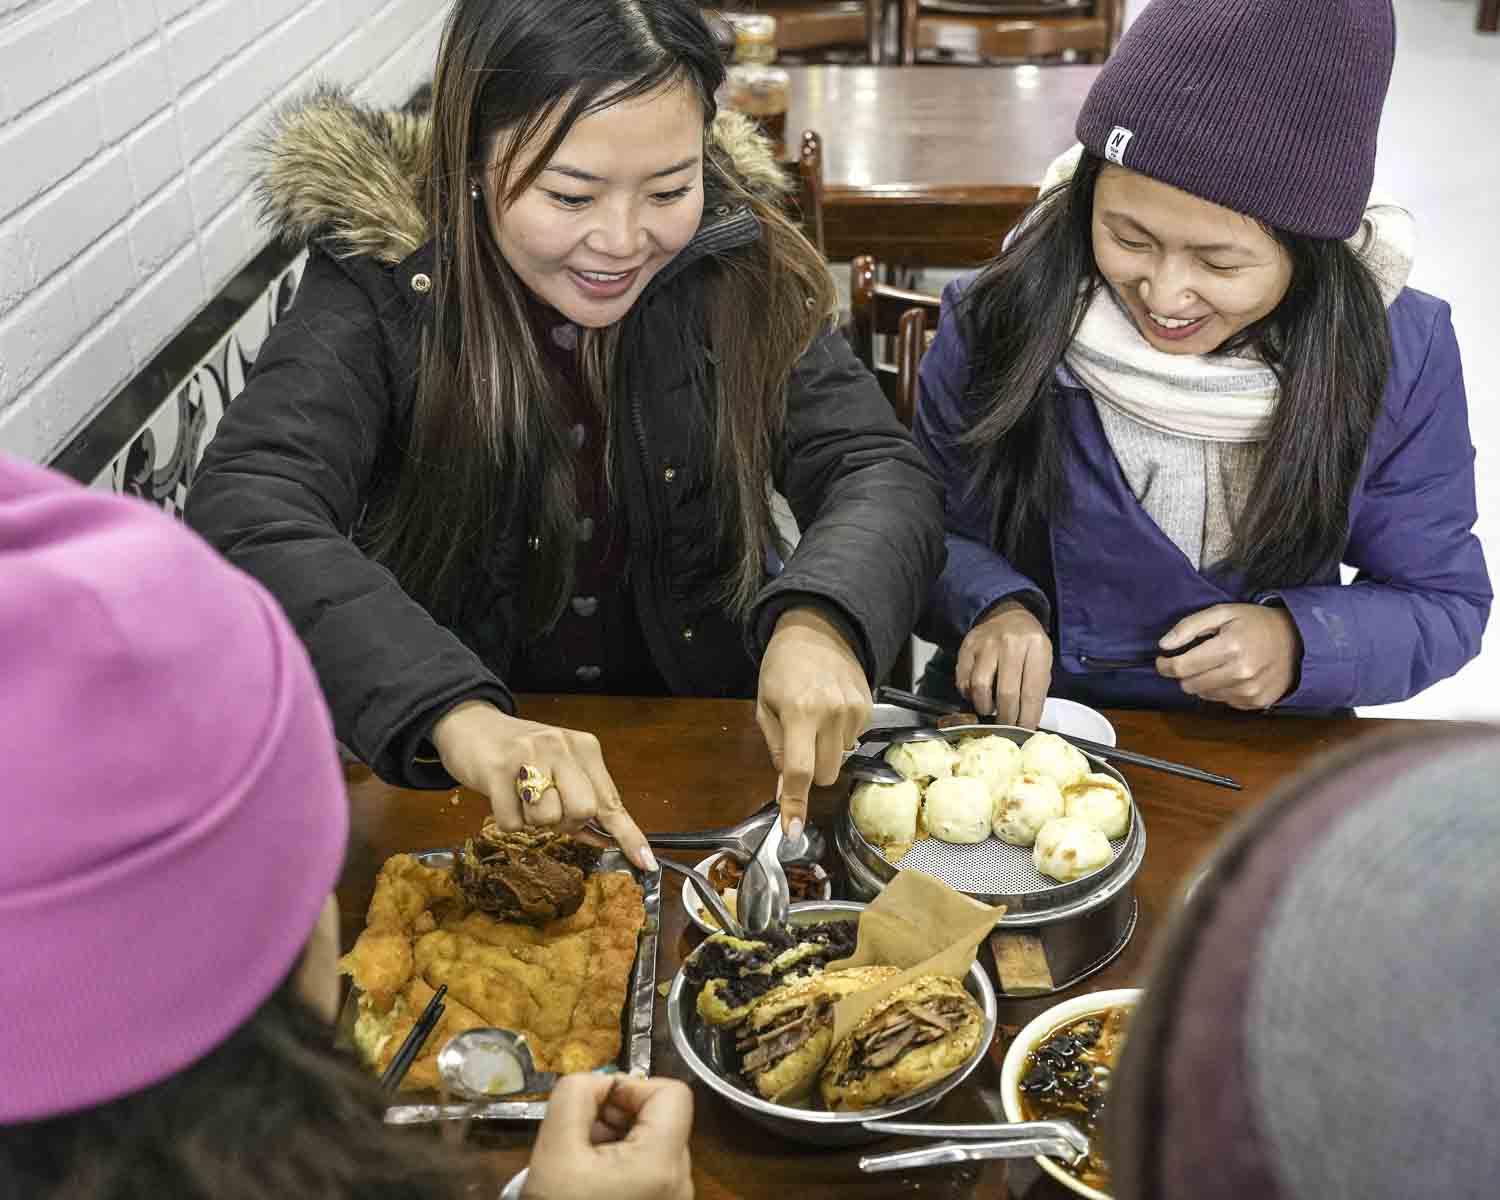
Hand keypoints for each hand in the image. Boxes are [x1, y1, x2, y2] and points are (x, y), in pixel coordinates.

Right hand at [430, 700, 653, 871]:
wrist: (470, 724)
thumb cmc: (519, 752)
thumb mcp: (559, 768)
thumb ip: (582, 800)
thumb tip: (605, 840)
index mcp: (584, 748)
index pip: (611, 800)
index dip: (628, 834)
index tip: (646, 861)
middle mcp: (561, 747)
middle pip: (582, 811)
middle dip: (564, 821)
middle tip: (546, 805)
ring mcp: (530, 755)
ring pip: (547, 820)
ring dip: (532, 819)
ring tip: (521, 795)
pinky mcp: (498, 769)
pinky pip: (512, 823)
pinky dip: (507, 819)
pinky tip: (502, 795)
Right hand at [522, 1075, 693, 1199]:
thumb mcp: (553, 1149)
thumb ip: (574, 1095)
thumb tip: (598, 1080)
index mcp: (663, 1163)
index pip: (673, 1093)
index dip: (634, 1086)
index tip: (598, 1105)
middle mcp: (681, 1182)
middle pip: (661, 1118)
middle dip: (618, 1115)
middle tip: (581, 1134)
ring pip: (654, 1143)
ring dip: (617, 1138)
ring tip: (582, 1160)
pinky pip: (651, 1170)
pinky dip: (622, 1163)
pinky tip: (592, 1181)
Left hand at [756, 606, 872, 835]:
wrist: (817, 630)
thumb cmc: (782, 668)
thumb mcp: (765, 706)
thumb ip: (775, 748)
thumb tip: (785, 789)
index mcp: (800, 712)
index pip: (799, 770)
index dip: (794, 804)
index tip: (793, 829)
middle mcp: (832, 713)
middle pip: (827, 775)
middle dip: (811, 772)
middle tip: (798, 745)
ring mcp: (855, 711)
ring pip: (841, 760)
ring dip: (826, 751)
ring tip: (814, 718)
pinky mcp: (868, 709)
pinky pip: (853, 742)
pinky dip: (838, 736)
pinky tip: (830, 711)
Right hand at [957, 598, 1052, 727]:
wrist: (1008, 615)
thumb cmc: (1028, 646)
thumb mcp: (1043, 660)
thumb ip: (1036, 688)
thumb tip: (1026, 722)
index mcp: (1036, 647)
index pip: (1032, 691)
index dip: (1027, 716)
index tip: (1025, 730)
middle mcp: (1010, 643)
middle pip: (1006, 692)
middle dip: (1007, 718)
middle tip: (1007, 727)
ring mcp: (986, 643)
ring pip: (980, 686)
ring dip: (985, 707)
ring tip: (991, 711)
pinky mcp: (967, 647)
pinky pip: (964, 679)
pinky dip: (969, 694)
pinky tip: (978, 696)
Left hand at [1155, 604, 1301, 708]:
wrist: (1297, 640)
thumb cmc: (1255, 623)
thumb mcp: (1222, 612)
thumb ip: (1189, 626)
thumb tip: (1164, 645)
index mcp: (1230, 647)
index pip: (1182, 667)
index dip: (1165, 665)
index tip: (1162, 660)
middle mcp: (1240, 673)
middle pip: (1190, 685)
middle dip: (1184, 673)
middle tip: (1192, 660)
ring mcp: (1250, 691)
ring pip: (1204, 695)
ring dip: (1203, 681)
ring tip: (1217, 664)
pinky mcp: (1256, 702)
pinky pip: (1223, 701)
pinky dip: (1220, 689)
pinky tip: (1232, 674)